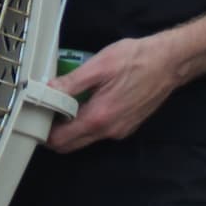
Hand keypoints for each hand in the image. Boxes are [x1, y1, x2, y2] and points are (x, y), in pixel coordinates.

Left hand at [45, 36, 181, 152]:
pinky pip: (99, 131)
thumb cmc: (136, 59)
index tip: (35, 115)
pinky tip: (84, 102)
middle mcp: (109, 131)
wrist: (170, 62)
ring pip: (85, 139)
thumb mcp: (99, 65)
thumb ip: (71, 82)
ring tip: (62, 103)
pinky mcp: (127, 125)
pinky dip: (86, 123)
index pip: (61, 140)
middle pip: (71, 145)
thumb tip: (47, 91)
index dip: (44, 131)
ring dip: (70, 127)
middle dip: (54, 133)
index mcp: (99, 118)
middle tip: (44, 110)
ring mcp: (120, 130)